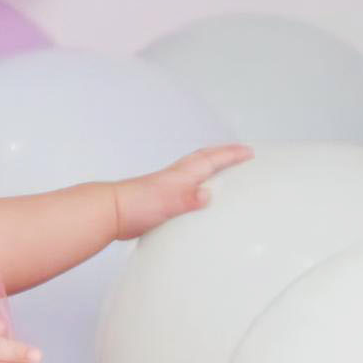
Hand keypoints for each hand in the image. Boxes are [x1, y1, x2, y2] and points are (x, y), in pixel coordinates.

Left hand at [113, 146, 251, 242]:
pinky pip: (187, 184)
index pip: (211, 160)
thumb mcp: (168, 203)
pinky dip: (198, 182)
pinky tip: (198, 194)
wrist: (113, 211)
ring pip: (195, 169)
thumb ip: (188, 199)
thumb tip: (208, 195)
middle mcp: (177, 177)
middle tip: (240, 152)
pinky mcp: (162, 198)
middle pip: (205, 159)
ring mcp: (168, 186)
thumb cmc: (136, 205)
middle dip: (224, 153)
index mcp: (182, 175)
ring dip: (211, 164)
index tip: (248, 151)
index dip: (231, 155)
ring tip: (224, 167)